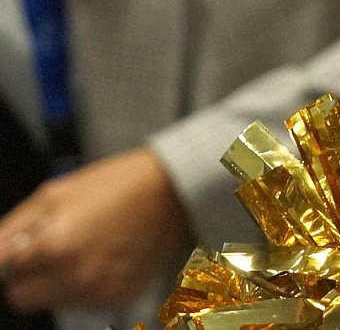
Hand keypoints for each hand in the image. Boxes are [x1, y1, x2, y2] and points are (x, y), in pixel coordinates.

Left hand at [0, 148, 191, 311]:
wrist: (174, 191)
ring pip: (51, 303)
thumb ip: (12, 228)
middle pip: (20, 298)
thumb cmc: (116, 184)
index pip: (0, 273)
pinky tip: (103, 259)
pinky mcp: (119, 299)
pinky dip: (85, 287)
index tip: (21, 252)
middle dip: (27, 277)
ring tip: (83, 249)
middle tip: (49, 251)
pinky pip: (83, 304)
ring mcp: (99, 292)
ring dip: (56, 283)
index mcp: (54, 246)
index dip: (10, 259)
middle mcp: (75, 277)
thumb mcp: (54, 193)